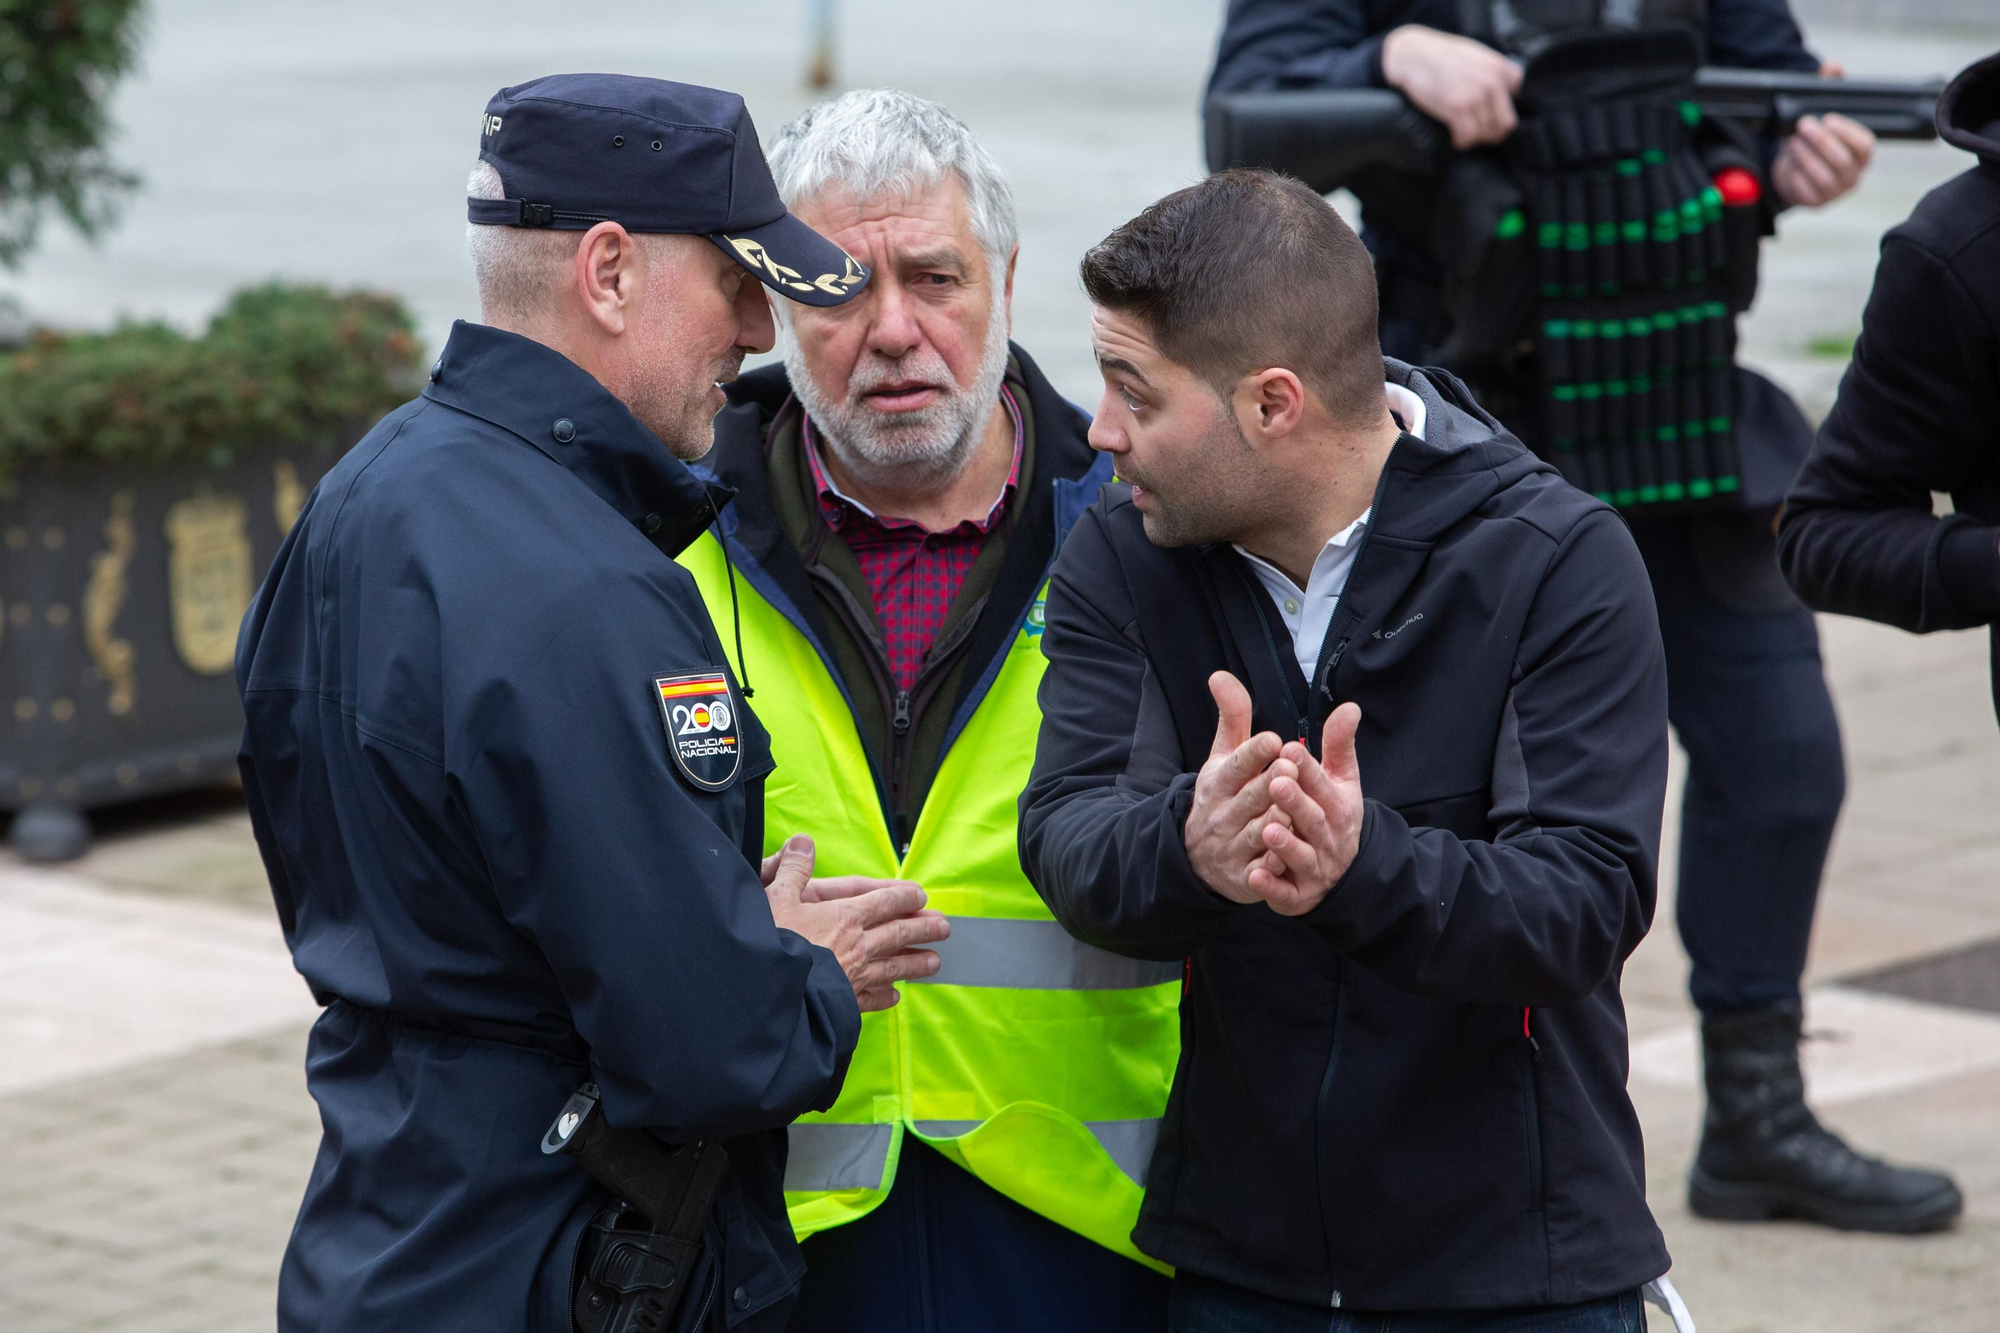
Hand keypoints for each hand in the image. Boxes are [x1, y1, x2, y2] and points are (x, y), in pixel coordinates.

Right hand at [761, 836, 949, 1010]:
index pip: (883, 902)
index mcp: (844, 916)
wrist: (766, 988)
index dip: (903, 897)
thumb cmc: (771, 941)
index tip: (921, 896)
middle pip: (898, 933)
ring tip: (935, 962)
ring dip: (915, 964)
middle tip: (944, 927)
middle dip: (923, 928)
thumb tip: (804, 842)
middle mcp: (857, 945)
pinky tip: (895, 997)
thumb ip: (794, 868)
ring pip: (893, 967)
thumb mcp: (775, 896)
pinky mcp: (843, 1002)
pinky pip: (870, 998)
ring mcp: (854, 976)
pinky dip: (884, 997)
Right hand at [1184, 672, 1299, 903]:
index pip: (1236, 764)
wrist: (1197, 858)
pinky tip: (1288, 857)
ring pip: (1259, 833)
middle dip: (1271, 783)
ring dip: (1276, 823)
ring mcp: (1233, 847)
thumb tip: (1220, 675)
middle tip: (1290, 767)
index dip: (1254, 753)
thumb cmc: (1221, 796)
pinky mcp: (1244, 876)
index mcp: (1219, 782)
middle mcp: (1224, 814)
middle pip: (1252, 797)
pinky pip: (1262, 871)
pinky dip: (1273, 866)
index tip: (1274, 739)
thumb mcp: (1221, 758)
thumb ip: (1232, 718)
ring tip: (1293, 812)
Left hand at [1246, 703, 1366, 916]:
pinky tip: (1255, 874)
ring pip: (1301, 856)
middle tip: (1276, 784)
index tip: (1288, 751)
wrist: (1341, 875)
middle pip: (1312, 819)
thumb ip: (1338, 744)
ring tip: (1269, 829)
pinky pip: (1287, 893)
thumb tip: (1350, 706)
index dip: (1307, 770)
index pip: (1322, 784)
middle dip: (1296, 802)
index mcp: (1337, 805)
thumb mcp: (1341, 781)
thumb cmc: (1332, 815)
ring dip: (1286, 845)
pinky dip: (1272, 886)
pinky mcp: (1299, 895)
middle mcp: (1329, 837)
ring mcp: (1315, 868)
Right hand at [1381, 24, 1522, 149]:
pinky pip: (1467, 137)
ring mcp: (1475, 96)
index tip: (1489, 116)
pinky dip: (1460, 141)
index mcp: (1499, 68)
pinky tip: (1454, 137)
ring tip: (1462, 132)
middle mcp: (1491, 82)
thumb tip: (1509, 92)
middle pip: (1505, 123)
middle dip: (1491, 132)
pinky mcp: (1456, 108)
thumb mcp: (1476, 54)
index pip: (1517, 100)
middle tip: (1477, 132)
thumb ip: (1495, 71)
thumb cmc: (1441, 55)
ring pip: (1486, 133)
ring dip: (1473, 138)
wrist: (1413, 55)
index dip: (1501, 111)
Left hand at [1772, 113, 1873, 207]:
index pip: (1864, 146)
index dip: (1847, 132)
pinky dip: (1800, 180)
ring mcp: (1836, 192)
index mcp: (1861, 157)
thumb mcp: (1818, 137)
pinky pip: (1809, 193)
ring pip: (1825, 178)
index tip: (1827, 120)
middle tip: (1804, 126)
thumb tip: (1806, 123)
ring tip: (1793, 143)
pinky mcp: (1817, 203)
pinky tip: (1793, 169)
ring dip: (1807, 157)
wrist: (1795, 176)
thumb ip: (1817, 129)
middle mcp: (1852, 177)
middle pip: (1843, 160)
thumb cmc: (1812, 152)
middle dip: (1821, 141)